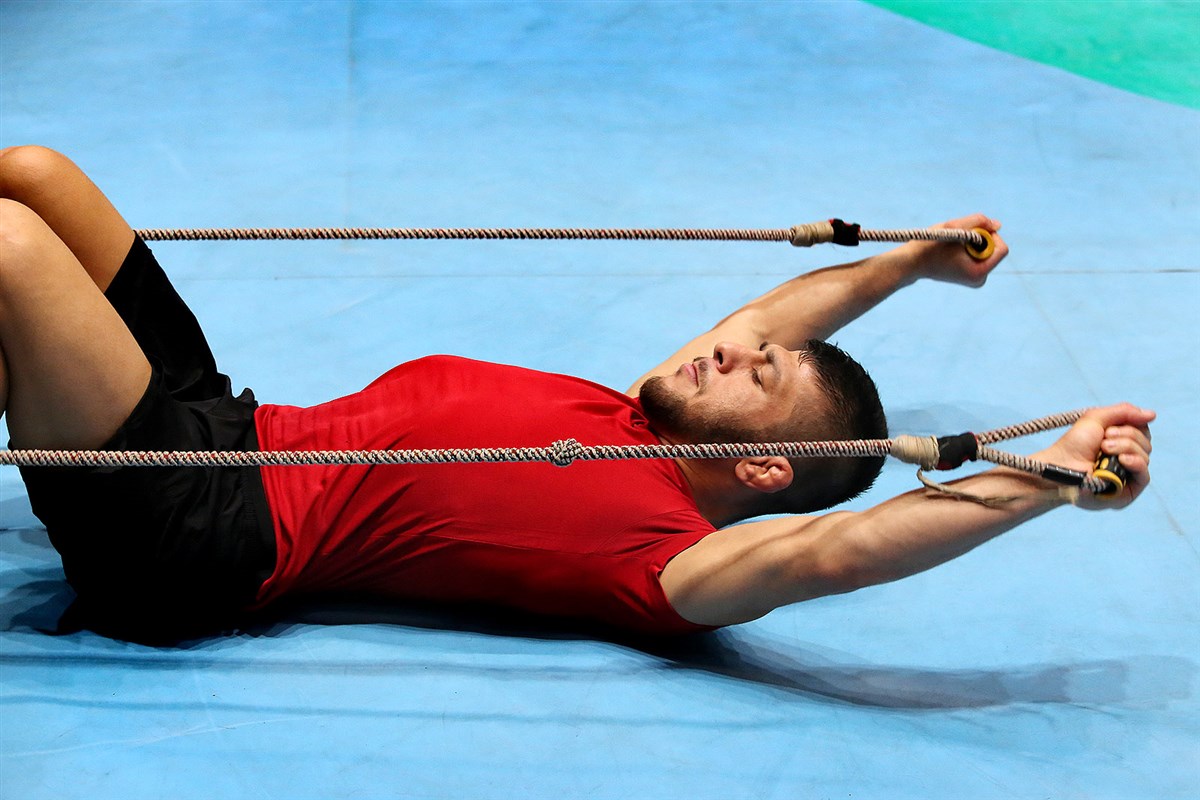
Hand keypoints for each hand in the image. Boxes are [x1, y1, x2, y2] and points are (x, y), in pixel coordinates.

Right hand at [903, 213, 1007, 287]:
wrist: (911, 263)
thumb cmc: (930, 245)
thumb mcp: (954, 226)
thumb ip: (979, 220)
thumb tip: (998, 225)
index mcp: (979, 272)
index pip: (1001, 248)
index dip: (988, 235)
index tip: (969, 233)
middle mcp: (981, 279)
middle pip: (994, 249)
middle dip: (980, 239)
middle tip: (957, 240)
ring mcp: (976, 279)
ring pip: (987, 250)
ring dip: (973, 242)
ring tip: (953, 246)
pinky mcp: (971, 276)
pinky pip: (980, 255)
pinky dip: (970, 248)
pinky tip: (953, 252)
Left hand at [1036, 403, 1154, 510]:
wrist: (1061, 464)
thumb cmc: (1074, 444)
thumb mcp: (1097, 419)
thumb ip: (1123, 412)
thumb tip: (1153, 415)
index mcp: (1122, 443)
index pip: (1143, 431)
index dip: (1132, 425)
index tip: (1110, 428)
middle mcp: (1127, 459)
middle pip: (1146, 443)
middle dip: (1126, 436)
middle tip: (1103, 441)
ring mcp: (1128, 476)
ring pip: (1145, 456)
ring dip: (1125, 447)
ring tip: (1104, 449)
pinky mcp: (1127, 491)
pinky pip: (1145, 476)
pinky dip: (1136, 463)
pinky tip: (1122, 459)